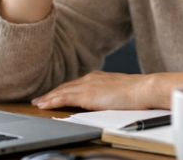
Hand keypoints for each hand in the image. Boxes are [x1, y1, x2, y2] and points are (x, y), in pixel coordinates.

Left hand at [32, 71, 157, 110]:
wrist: (145, 89)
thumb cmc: (139, 93)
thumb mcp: (121, 92)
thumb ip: (111, 94)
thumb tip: (109, 100)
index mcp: (99, 77)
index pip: (76, 84)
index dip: (63, 90)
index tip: (54, 94)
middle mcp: (91, 78)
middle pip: (66, 86)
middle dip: (52, 93)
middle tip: (40, 99)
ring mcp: (88, 85)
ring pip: (61, 91)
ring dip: (48, 98)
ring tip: (37, 103)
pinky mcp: (87, 95)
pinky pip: (64, 98)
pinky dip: (52, 101)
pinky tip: (44, 105)